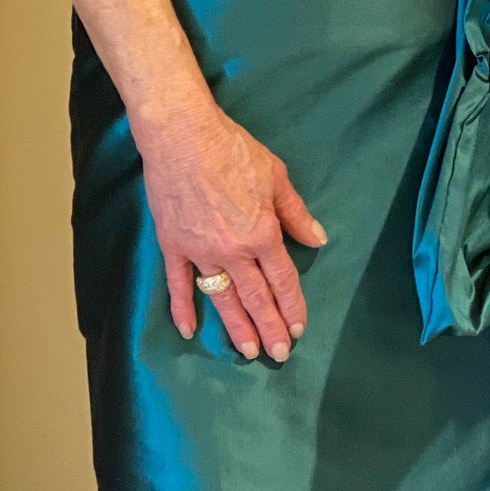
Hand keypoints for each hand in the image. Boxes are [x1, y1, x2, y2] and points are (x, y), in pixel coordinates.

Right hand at [136, 102, 326, 360]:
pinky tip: (189, 330)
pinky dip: (182, 309)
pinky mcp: (172, 246)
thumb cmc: (233, 149)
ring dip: (236, 327)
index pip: (282, 280)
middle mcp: (233, 250)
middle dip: (270, 328)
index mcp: (262, 233)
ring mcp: (200, 251)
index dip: (292, 306)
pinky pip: (178, 284)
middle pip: (255, 298)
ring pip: (222, 299)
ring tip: (248, 351)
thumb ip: (296, 214)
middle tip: (279, 354)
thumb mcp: (276, 176)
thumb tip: (317, 239)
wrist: (182, 135)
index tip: (299, 327)